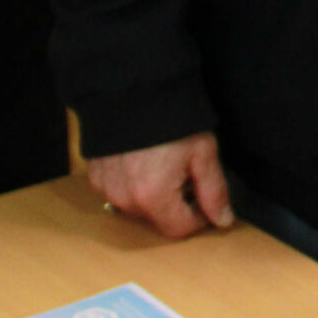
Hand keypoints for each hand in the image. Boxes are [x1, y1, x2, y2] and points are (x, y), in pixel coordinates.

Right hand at [85, 132, 233, 238]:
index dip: (198, 218)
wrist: (132, 88)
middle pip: (157, 219)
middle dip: (175, 205)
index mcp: (153, 198)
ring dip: (152, 195)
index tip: (204, 197)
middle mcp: (124, 200)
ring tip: (163, 164)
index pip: (179, 229)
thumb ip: (214, 191)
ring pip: (137, 206)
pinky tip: (141, 160)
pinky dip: (132, 183)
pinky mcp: (95, 175)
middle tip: (186, 174)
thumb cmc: (171, 120)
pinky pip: (118, 190)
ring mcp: (106, 188)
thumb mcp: (203, 153)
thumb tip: (223, 220)